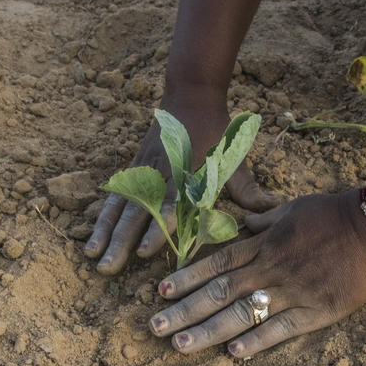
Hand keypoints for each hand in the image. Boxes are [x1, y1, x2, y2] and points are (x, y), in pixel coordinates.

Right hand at [84, 100, 279, 274]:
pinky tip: (91, 240)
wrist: (190, 96)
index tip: (147, 252)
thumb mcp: (236, 160)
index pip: (172, 205)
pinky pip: (114, 198)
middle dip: (123, 241)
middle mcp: (162, 175)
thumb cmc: (218, 134)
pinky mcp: (133, 171)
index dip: (160, 229)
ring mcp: (144, 172)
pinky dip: (102, 219)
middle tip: (110, 269)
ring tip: (94, 259)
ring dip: (106, 234)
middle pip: (138, 212)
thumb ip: (249, 191)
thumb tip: (274, 210)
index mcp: (189, 175)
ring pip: (121, 207)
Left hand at [148, 189, 365, 356]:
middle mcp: (271, 269)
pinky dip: (257, 342)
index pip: (217, 263)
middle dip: (184, 310)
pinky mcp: (318, 311)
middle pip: (219, 292)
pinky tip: (233, 355)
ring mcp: (293, 292)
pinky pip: (282, 329)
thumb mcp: (291, 209)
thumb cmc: (333, 213)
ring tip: (180, 346)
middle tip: (155, 327)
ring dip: (208, 331)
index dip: (187, 277)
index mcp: (264, 245)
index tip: (161, 292)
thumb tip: (240, 225)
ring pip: (242, 314)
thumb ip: (262, 223)